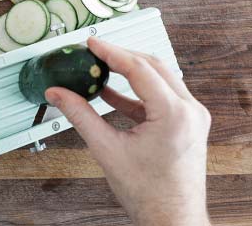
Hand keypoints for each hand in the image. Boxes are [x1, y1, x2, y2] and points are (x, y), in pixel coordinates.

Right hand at [45, 37, 211, 225]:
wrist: (172, 220)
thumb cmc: (150, 194)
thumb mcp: (107, 150)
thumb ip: (80, 116)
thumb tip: (59, 95)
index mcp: (174, 114)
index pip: (139, 68)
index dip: (111, 52)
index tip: (92, 44)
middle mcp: (190, 111)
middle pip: (152, 67)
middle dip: (121, 56)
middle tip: (95, 51)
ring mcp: (192, 117)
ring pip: (159, 78)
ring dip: (130, 73)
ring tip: (101, 68)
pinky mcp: (188, 124)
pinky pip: (161, 97)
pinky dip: (137, 93)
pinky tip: (113, 93)